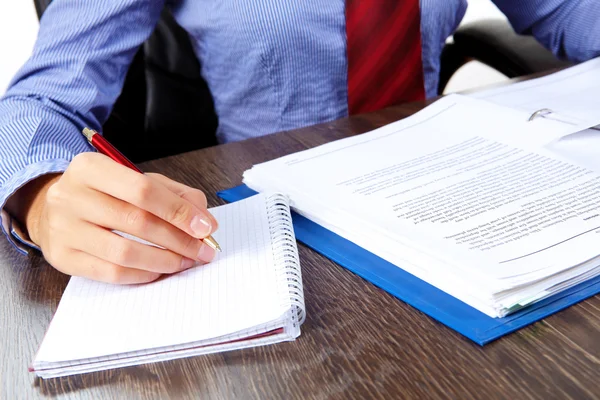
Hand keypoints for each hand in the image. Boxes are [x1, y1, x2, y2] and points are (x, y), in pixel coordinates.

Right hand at [9, 152, 217, 283]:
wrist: (51, 209)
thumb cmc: (104, 194)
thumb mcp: (136, 180)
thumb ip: (174, 194)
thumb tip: (204, 219)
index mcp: (91, 168)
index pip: (143, 190)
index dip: (179, 211)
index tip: (206, 227)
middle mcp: (71, 196)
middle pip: (137, 222)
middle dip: (179, 240)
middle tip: (203, 250)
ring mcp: (63, 229)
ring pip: (124, 252)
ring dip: (164, 261)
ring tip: (185, 261)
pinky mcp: (62, 257)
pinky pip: (110, 272)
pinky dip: (142, 274)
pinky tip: (159, 270)